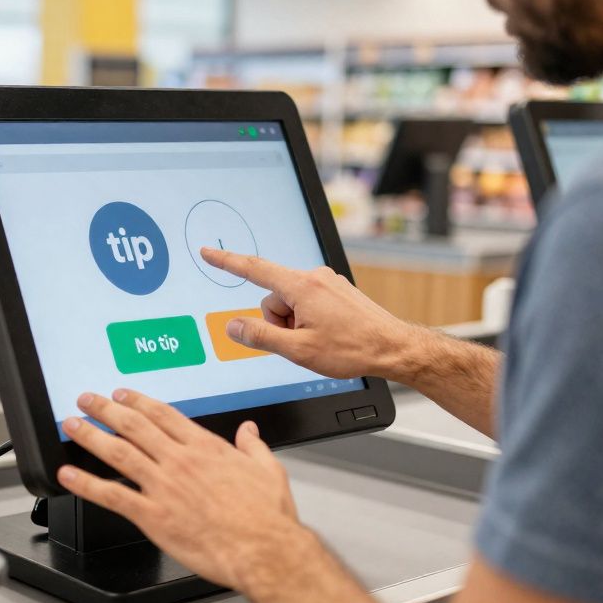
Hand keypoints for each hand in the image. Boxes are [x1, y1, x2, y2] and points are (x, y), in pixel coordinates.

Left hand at [58, 390, 368, 602]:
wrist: (264, 550)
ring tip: (72, 425)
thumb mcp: (268, 470)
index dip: (138, 401)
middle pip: (134, 426)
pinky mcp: (154, 516)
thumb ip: (254, 446)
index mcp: (205, 448)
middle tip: (87, 400)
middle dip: (106, 409)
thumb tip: (249, 431)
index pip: (163, 415)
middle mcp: (180, 461)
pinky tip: (69, 475)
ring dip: (91, 436)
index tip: (123, 394)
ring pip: (118, 453)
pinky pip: (113, 496)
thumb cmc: (267, 517)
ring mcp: (164, 487)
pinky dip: (87, 484)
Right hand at [200, 247, 424, 382]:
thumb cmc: (352, 349)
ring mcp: (328, 282)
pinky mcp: (337, 290)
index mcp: (302, 286)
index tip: (208, 253)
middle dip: (278, 321)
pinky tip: (329, 335)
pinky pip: (308, 302)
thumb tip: (233, 326)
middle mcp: (315, 277)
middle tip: (301, 342)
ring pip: (291, 302)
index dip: (226, 261)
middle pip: (273, 297)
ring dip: (295, 323)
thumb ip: (260, 337)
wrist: (394, 348)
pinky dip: (309, 319)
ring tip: (320, 340)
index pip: (253, 269)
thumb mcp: (299, 350)